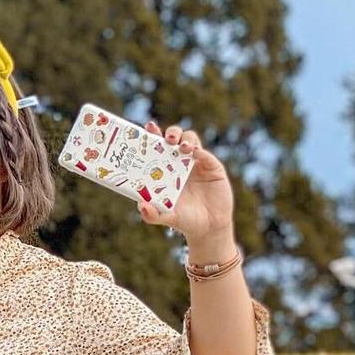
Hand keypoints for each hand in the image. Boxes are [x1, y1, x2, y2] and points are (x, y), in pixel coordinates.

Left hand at [137, 121, 235, 249]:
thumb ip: (152, 214)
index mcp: (165, 169)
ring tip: (182, 147)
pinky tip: (196, 153)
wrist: (209, 227)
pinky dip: (201, 152)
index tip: (148, 127)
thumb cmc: (184, 219)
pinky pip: (207, 155)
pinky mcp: (213, 167)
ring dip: (186, 139)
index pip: (158, 147)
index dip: (153, 135)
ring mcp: (197, 163)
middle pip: (175, 138)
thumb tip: (141, 206)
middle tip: (168, 138)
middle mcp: (180, 162)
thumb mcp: (166, 217)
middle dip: (171, 133)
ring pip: (191, 141)